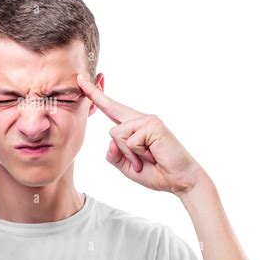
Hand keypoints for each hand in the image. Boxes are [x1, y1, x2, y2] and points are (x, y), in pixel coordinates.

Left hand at [77, 74, 203, 194]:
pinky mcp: (152, 125)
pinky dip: (135, 155)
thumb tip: (110, 141)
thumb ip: (114, 155)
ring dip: (127, 154)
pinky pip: (129, 141)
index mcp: (133, 126)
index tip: (82, 81)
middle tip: (79, 78)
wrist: (180, 181)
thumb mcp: (127, 166)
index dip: (96, 95)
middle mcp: (140, 119)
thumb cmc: (156, 172)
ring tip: (144, 160)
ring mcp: (147, 120)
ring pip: (116, 133)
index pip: (111, 109)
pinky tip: (151, 157)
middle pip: (110, 107)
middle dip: (94, 93)